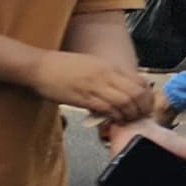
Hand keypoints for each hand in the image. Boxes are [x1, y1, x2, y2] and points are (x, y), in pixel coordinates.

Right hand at [42, 51, 164, 134]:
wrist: (38, 67)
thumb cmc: (61, 67)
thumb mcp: (90, 65)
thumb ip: (107, 76)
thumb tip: (120, 90)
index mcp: (108, 66)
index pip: (140, 81)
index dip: (147, 96)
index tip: (145, 106)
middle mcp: (105, 75)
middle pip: (137, 94)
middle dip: (142, 108)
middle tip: (139, 117)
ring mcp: (95, 86)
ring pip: (125, 102)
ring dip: (129, 115)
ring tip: (126, 120)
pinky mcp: (83, 98)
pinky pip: (107, 109)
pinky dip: (114, 117)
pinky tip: (112, 120)